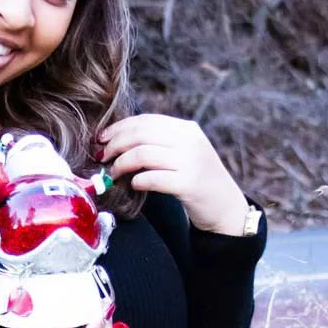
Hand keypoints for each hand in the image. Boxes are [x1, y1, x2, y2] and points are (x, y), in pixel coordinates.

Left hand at [97, 113, 257, 233]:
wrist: (226, 207)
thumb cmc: (198, 180)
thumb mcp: (184, 152)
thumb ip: (160, 142)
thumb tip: (119, 140)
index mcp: (187, 129)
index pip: (146, 120)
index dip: (119, 128)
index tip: (102, 138)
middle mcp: (189, 141)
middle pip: (140, 135)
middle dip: (115, 145)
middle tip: (102, 157)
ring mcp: (190, 162)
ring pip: (142, 155)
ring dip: (122, 164)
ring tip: (114, 173)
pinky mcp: (188, 185)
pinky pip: (152, 178)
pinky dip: (138, 180)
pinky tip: (134, 184)